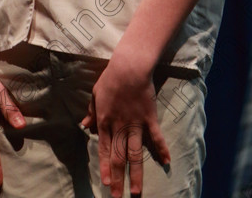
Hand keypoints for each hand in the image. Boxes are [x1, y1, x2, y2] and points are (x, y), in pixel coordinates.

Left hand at [80, 55, 169, 197]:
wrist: (129, 67)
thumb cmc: (111, 78)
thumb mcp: (96, 94)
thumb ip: (91, 112)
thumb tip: (84, 125)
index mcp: (105, 121)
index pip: (105, 150)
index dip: (106, 167)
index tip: (107, 183)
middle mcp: (119, 127)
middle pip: (119, 157)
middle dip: (118, 179)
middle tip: (118, 197)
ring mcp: (135, 124)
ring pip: (135, 154)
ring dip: (136, 174)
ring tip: (137, 192)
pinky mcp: (149, 118)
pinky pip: (156, 137)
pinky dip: (161, 149)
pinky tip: (166, 162)